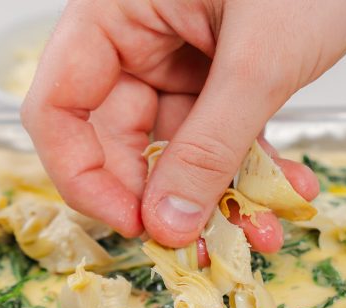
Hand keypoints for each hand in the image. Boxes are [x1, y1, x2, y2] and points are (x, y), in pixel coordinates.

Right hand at [22, 0, 345, 251]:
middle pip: (121, 139)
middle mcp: (140, 35)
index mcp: (116, 11)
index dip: (84, 176)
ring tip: (261, 231)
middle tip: (202, 247)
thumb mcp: (259, 61)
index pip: (59, 107)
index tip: (133, 226)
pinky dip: (252, 168)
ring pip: (181, 147)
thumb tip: (169, 222)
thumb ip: (212, 145)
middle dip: (166, 200)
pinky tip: (286, 194)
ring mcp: (184, 54)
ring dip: (220, 194)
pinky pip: (223, 134)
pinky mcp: (227, 69)